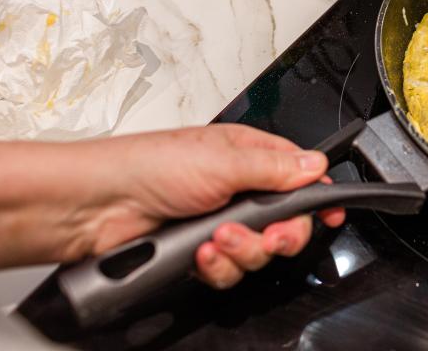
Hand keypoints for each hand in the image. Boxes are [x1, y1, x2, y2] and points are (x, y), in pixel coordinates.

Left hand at [92, 124, 345, 288]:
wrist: (97, 207)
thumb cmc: (149, 165)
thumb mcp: (223, 159)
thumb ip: (275, 169)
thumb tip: (317, 165)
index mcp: (248, 156)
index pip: (299, 175)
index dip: (317, 196)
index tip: (331, 213)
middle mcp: (237, 189)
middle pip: (286, 221)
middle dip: (281, 233)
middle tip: (273, 235)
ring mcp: (219, 223)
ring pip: (259, 251)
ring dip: (243, 250)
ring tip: (217, 239)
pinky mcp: (200, 254)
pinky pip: (230, 271)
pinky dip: (218, 267)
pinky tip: (199, 254)